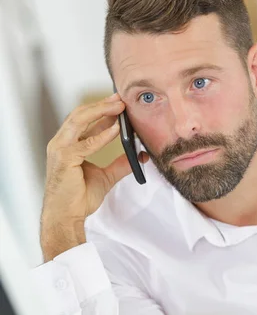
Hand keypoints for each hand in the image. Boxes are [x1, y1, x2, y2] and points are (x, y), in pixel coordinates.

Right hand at [41, 93, 131, 259]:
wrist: (66, 216)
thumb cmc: (77, 198)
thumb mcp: (105, 177)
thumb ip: (120, 165)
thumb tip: (139, 155)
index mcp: (67, 145)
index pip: (84, 121)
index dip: (101, 110)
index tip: (118, 103)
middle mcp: (60, 144)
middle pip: (80, 115)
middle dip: (102, 105)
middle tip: (120, 98)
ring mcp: (60, 149)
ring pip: (79, 121)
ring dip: (100, 111)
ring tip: (119, 106)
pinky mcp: (64, 159)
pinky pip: (86, 143)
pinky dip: (102, 135)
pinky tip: (116, 130)